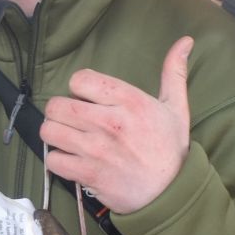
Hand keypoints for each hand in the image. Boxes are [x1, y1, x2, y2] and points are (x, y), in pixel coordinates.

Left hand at [41, 37, 193, 214]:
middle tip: (73, 120)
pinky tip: (70, 160)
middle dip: (61, 111)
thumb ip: (174, 72)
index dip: (79, 88)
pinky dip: (58, 161)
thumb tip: (185, 40)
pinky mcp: (88, 174)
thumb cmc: (171, 149)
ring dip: (55, 134)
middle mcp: (110, 122)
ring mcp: (96, 150)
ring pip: (50, 131)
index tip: (88, 99)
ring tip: (67, 138)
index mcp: (129, 101)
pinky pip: (53, 161)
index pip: (79, 79)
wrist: (171, 194)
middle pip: (57, 105)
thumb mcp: (176, 108)